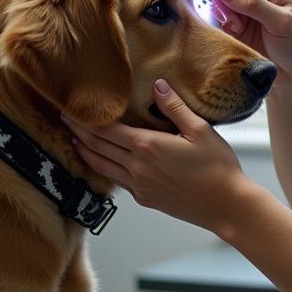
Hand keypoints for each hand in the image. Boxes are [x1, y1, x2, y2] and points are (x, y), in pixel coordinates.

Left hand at [65, 79, 269, 234]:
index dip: (86, 120)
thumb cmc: (218, 167)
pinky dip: (103, 168)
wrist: (226, 206)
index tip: (71, 110)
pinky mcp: (145, 199)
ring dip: (85, 152)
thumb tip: (158, 85)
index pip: (108, 130)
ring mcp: (139, 186)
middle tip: (65, 120)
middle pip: (98, 148)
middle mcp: (137, 168)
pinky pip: (117, 180)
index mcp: (148, 147)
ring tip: (75, 139)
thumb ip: (175, 108)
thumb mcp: (200, 130)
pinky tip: (103, 162)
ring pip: (102, 166)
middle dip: (79, 132)